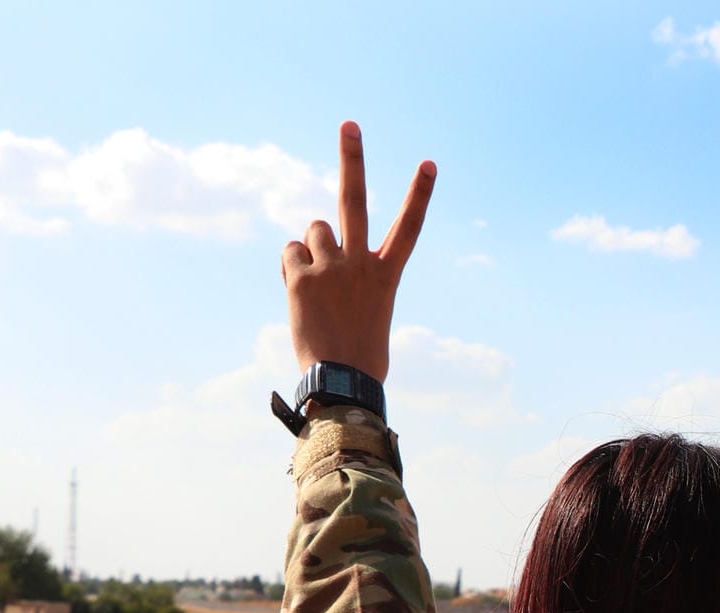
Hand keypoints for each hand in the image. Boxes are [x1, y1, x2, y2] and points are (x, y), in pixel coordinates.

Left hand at [281, 122, 435, 382]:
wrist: (342, 381)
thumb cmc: (362, 355)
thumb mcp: (372, 312)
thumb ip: (356, 281)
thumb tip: (325, 266)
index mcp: (386, 274)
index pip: (409, 227)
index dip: (419, 194)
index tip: (428, 163)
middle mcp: (361, 263)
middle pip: (354, 200)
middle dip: (353, 158)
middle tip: (350, 125)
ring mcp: (331, 268)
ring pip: (313, 230)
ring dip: (312, 247)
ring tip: (318, 282)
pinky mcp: (301, 277)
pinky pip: (290, 253)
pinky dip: (291, 266)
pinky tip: (301, 292)